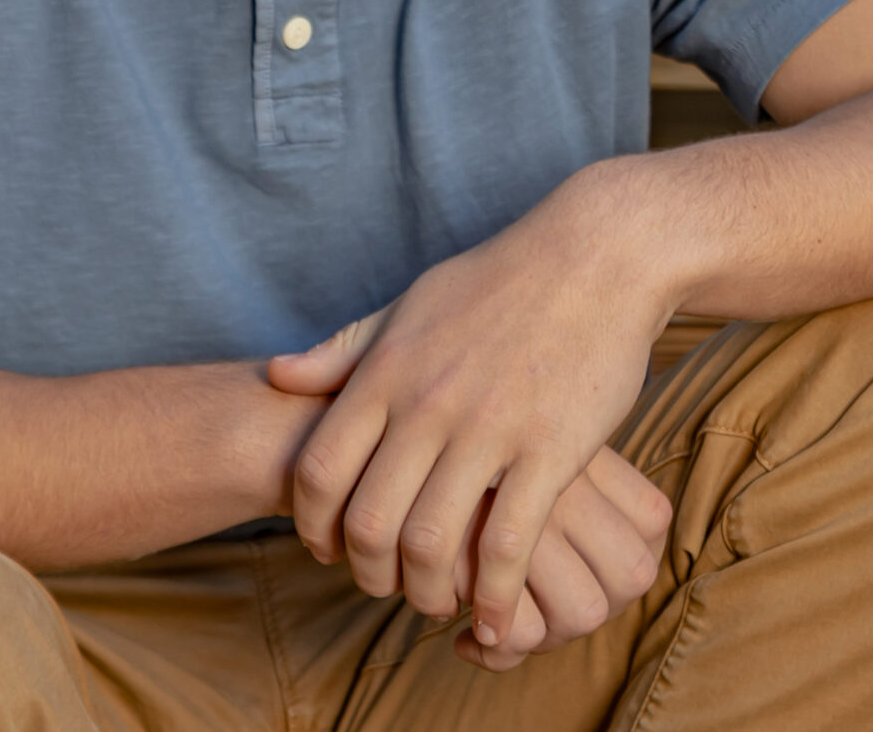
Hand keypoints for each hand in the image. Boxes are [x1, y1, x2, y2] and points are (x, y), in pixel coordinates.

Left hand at [266, 171, 676, 651]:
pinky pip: (507, 545)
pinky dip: (492, 597)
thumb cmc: (499, 280)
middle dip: (367, 574)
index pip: (319, 472)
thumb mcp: (409, 304)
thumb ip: (343, 349)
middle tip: (383, 585)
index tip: (327, 550)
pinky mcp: (550, 451)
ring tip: (435, 601)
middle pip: (368, 522)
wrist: (597, 256)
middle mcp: (427, 404)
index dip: (313, 527)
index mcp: (387, 371)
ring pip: (431, 544)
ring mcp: (490, 429)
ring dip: (425, 593)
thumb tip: (276, 374)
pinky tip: (493, 615)